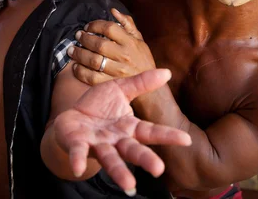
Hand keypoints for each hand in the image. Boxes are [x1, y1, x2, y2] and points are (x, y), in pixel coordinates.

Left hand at [54, 68, 190, 194]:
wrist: (71, 115)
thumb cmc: (99, 106)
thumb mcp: (120, 89)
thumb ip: (141, 83)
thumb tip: (167, 72)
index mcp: (129, 127)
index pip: (151, 131)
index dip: (167, 136)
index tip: (186, 140)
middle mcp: (116, 140)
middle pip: (133, 151)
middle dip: (145, 160)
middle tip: (158, 170)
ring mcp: (97, 144)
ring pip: (110, 159)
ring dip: (118, 172)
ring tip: (128, 185)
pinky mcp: (77, 144)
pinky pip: (78, 153)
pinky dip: (78, 160)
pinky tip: (77, 169)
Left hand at [69, 9, 155, 85]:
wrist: (150, 86)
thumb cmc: (142, 60)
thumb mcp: (139, 40)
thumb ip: (127, 24)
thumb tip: (113, 11)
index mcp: (130, 42)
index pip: (109, 28)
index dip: (95, 25)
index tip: (87, 27)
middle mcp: (124, 56)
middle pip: (98, 44)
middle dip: (84, 38)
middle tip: (77, 36)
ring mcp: (118, 71)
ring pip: (93, 60)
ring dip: (79, 54)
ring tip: (72, 50)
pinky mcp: (111, 84)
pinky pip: (91, 77)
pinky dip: (80, 71)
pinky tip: (76, 67)